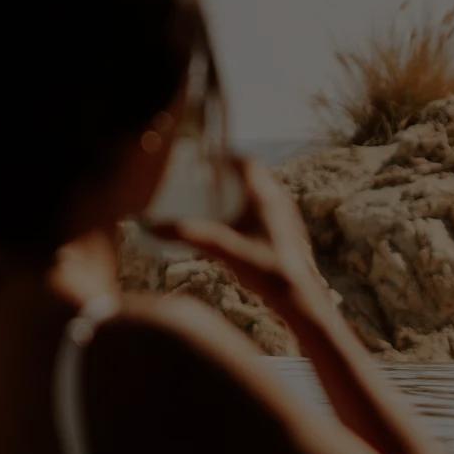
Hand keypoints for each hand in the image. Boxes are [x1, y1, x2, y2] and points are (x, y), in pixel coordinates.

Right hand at [150, 158, 327, 313]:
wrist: (300, 296)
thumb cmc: (265, 269)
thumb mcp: (223, 249)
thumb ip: (190, 236)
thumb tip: (153, 227)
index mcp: (265, 197)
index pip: (247, 163)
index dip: (228, 158)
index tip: (209, 160)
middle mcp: (280, 202)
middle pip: (256, 177)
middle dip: (232, 175)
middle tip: (211, 180)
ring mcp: (288, 218)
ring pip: (265, 194)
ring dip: (244, 193)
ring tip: (222, 202)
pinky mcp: (290, 234)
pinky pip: (271, 212)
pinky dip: (254, 211)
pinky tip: (241, 230)